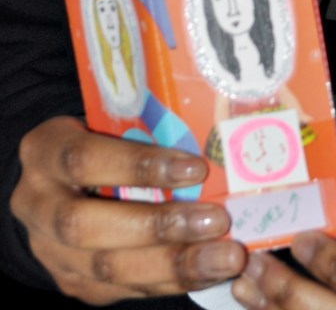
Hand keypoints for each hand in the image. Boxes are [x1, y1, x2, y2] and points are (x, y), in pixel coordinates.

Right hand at [11, 116, 246, 303]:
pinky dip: (171, 282)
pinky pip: (122, 289)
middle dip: (158, 227)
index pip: (85, 159)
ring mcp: (50, 251)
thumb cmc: (103, 136)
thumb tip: (218, 139)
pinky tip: (209, 272)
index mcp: (45, 150)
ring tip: (224, 256)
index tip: (195, 168)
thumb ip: (147, 130)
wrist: (62, 176)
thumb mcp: (112, 120)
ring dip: (173, 265)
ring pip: (106, 268)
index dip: (139, 166)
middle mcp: (38, 205)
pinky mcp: (72, 282)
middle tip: (217, 221)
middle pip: (87, 227)